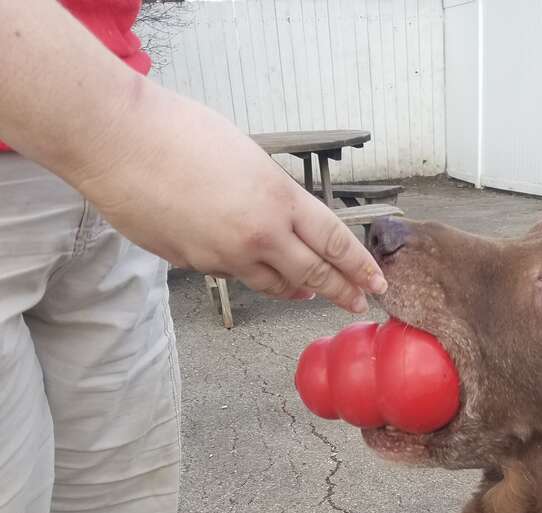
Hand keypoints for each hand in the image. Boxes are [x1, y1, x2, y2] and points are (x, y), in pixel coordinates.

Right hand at [75, 83, 385, 311]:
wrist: (118, 143)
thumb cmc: (178, 132)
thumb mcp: (246, 155)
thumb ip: (271, 194)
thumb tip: (282, 220)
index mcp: (278, 199)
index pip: (335, 242)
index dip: (359, 267)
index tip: (375, 283)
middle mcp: (259, 235)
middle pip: (313, 275)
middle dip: (340, 292)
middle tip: (356, 304)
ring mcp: (225, 256)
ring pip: (272, 284)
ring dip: (294, 289)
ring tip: (306, 292)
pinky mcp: (195, 266)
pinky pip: (228, 274)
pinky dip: (241, 269)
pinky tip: (239, 258)